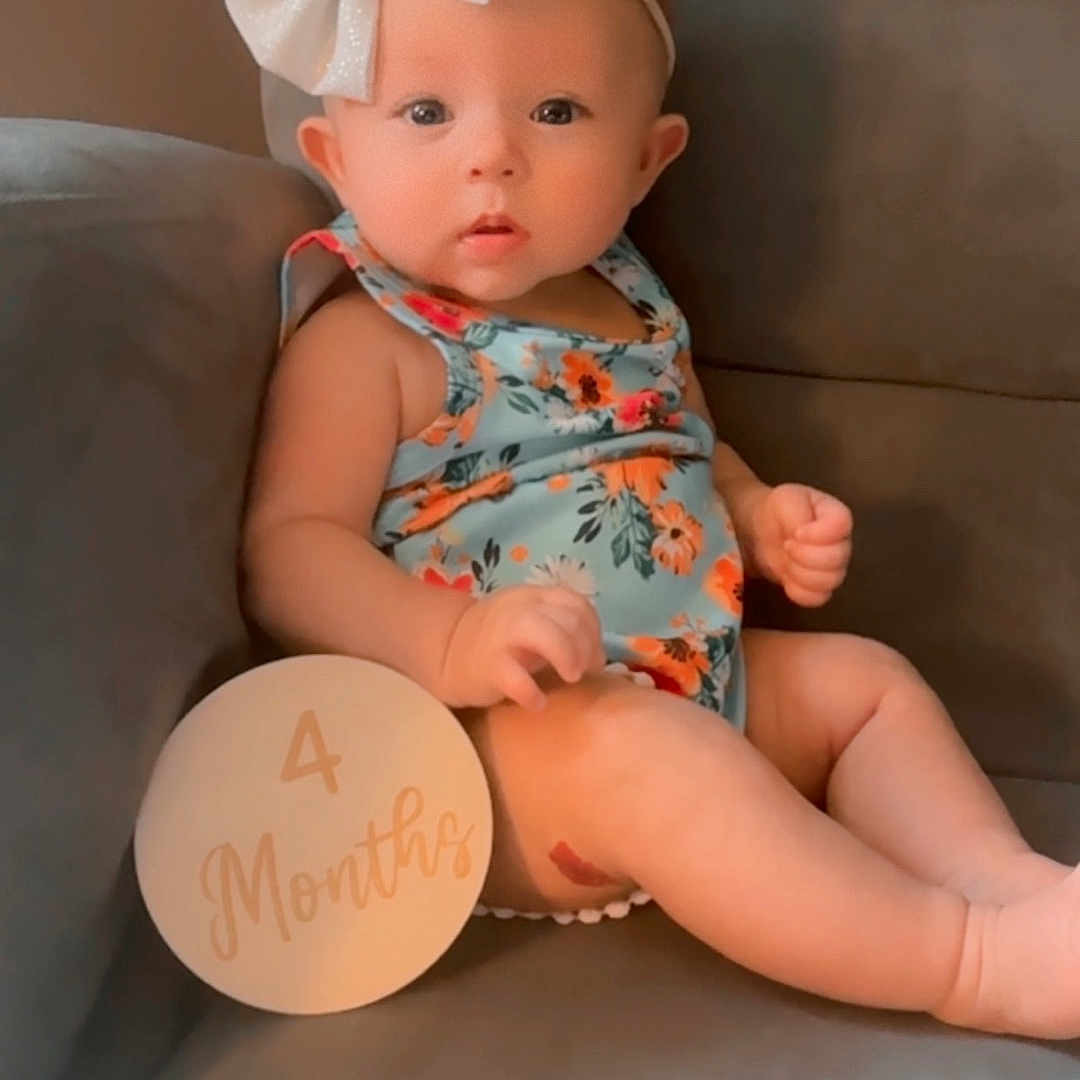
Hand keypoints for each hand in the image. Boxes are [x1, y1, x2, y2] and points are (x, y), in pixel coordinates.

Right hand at [438, 585, 606, 711]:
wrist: (447, 652)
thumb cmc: (498, 641)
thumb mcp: (530, 620)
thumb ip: (560, 626)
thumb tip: (597, 655)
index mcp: (534, 596)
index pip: (577, 604)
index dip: (593, 631)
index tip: (593, 657)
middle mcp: (520, 609)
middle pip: (569, 619)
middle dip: (586, 648)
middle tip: (582, 672)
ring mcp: (502, 635)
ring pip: (547, 635)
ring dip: (568, 657)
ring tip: (570, 679)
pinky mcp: (488, 666)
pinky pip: (516, 678)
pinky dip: (532, 692)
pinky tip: (538, 702)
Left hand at [747, 483, 852, 606]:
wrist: (762, 530)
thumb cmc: (777, 510)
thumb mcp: (785, 498)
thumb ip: (798, 512)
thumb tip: (804, 534)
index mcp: (836, 515)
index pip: (842, 526)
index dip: (818, 533)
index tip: (796, 533)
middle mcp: (841, 543)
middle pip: (837, 558)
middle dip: (804, 555)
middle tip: (786, 546)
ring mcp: (833, 568)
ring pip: (830, 581)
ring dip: (800, 573)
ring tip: (785, 560)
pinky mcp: (819, 587)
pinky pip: (818, 598)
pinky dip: (798, 591)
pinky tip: (787, 579)